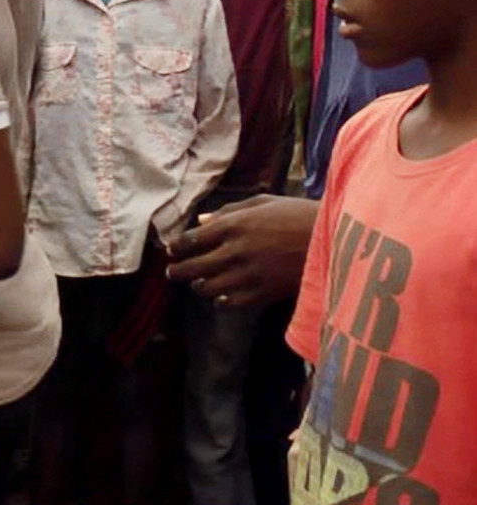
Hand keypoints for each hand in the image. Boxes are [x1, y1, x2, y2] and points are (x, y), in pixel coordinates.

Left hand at [166, 195, 317, 307]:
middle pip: (193, 267)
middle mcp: (235, 251)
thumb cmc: (298, 214)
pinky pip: (232, 302)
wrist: (335, 238)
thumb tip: (202, 220)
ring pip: (209, 287)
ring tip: (198, 284)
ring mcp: (249, 274)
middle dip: (177, 271)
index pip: (191, 240)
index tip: (170, 251)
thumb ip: (229, 211)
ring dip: (199, 286)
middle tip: (171, 273)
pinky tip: (221, 297)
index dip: (176, 247)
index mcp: (233, 225)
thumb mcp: (263, 202)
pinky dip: (222, 300)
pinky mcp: (264, 292)